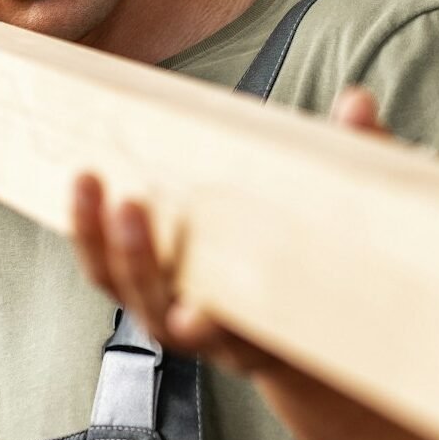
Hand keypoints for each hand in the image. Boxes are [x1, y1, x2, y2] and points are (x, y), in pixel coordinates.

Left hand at [71, 86, 388, 377]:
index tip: (198, 311)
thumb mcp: (356, 230)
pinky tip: (79, 187)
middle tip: (130, 205)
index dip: (211, 326)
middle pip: (156, 310)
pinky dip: (89, 233)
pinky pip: (107, 268)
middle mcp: (208, 333)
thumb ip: (359, 165)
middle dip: (138, 262)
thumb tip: (357, 102)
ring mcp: (170, 312)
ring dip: (96, 239)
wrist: (299, 338)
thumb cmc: (328, 275)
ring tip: (86, 181)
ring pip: (120, 288)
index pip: (231, 336)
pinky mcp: (148, 288)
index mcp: (264, 333)